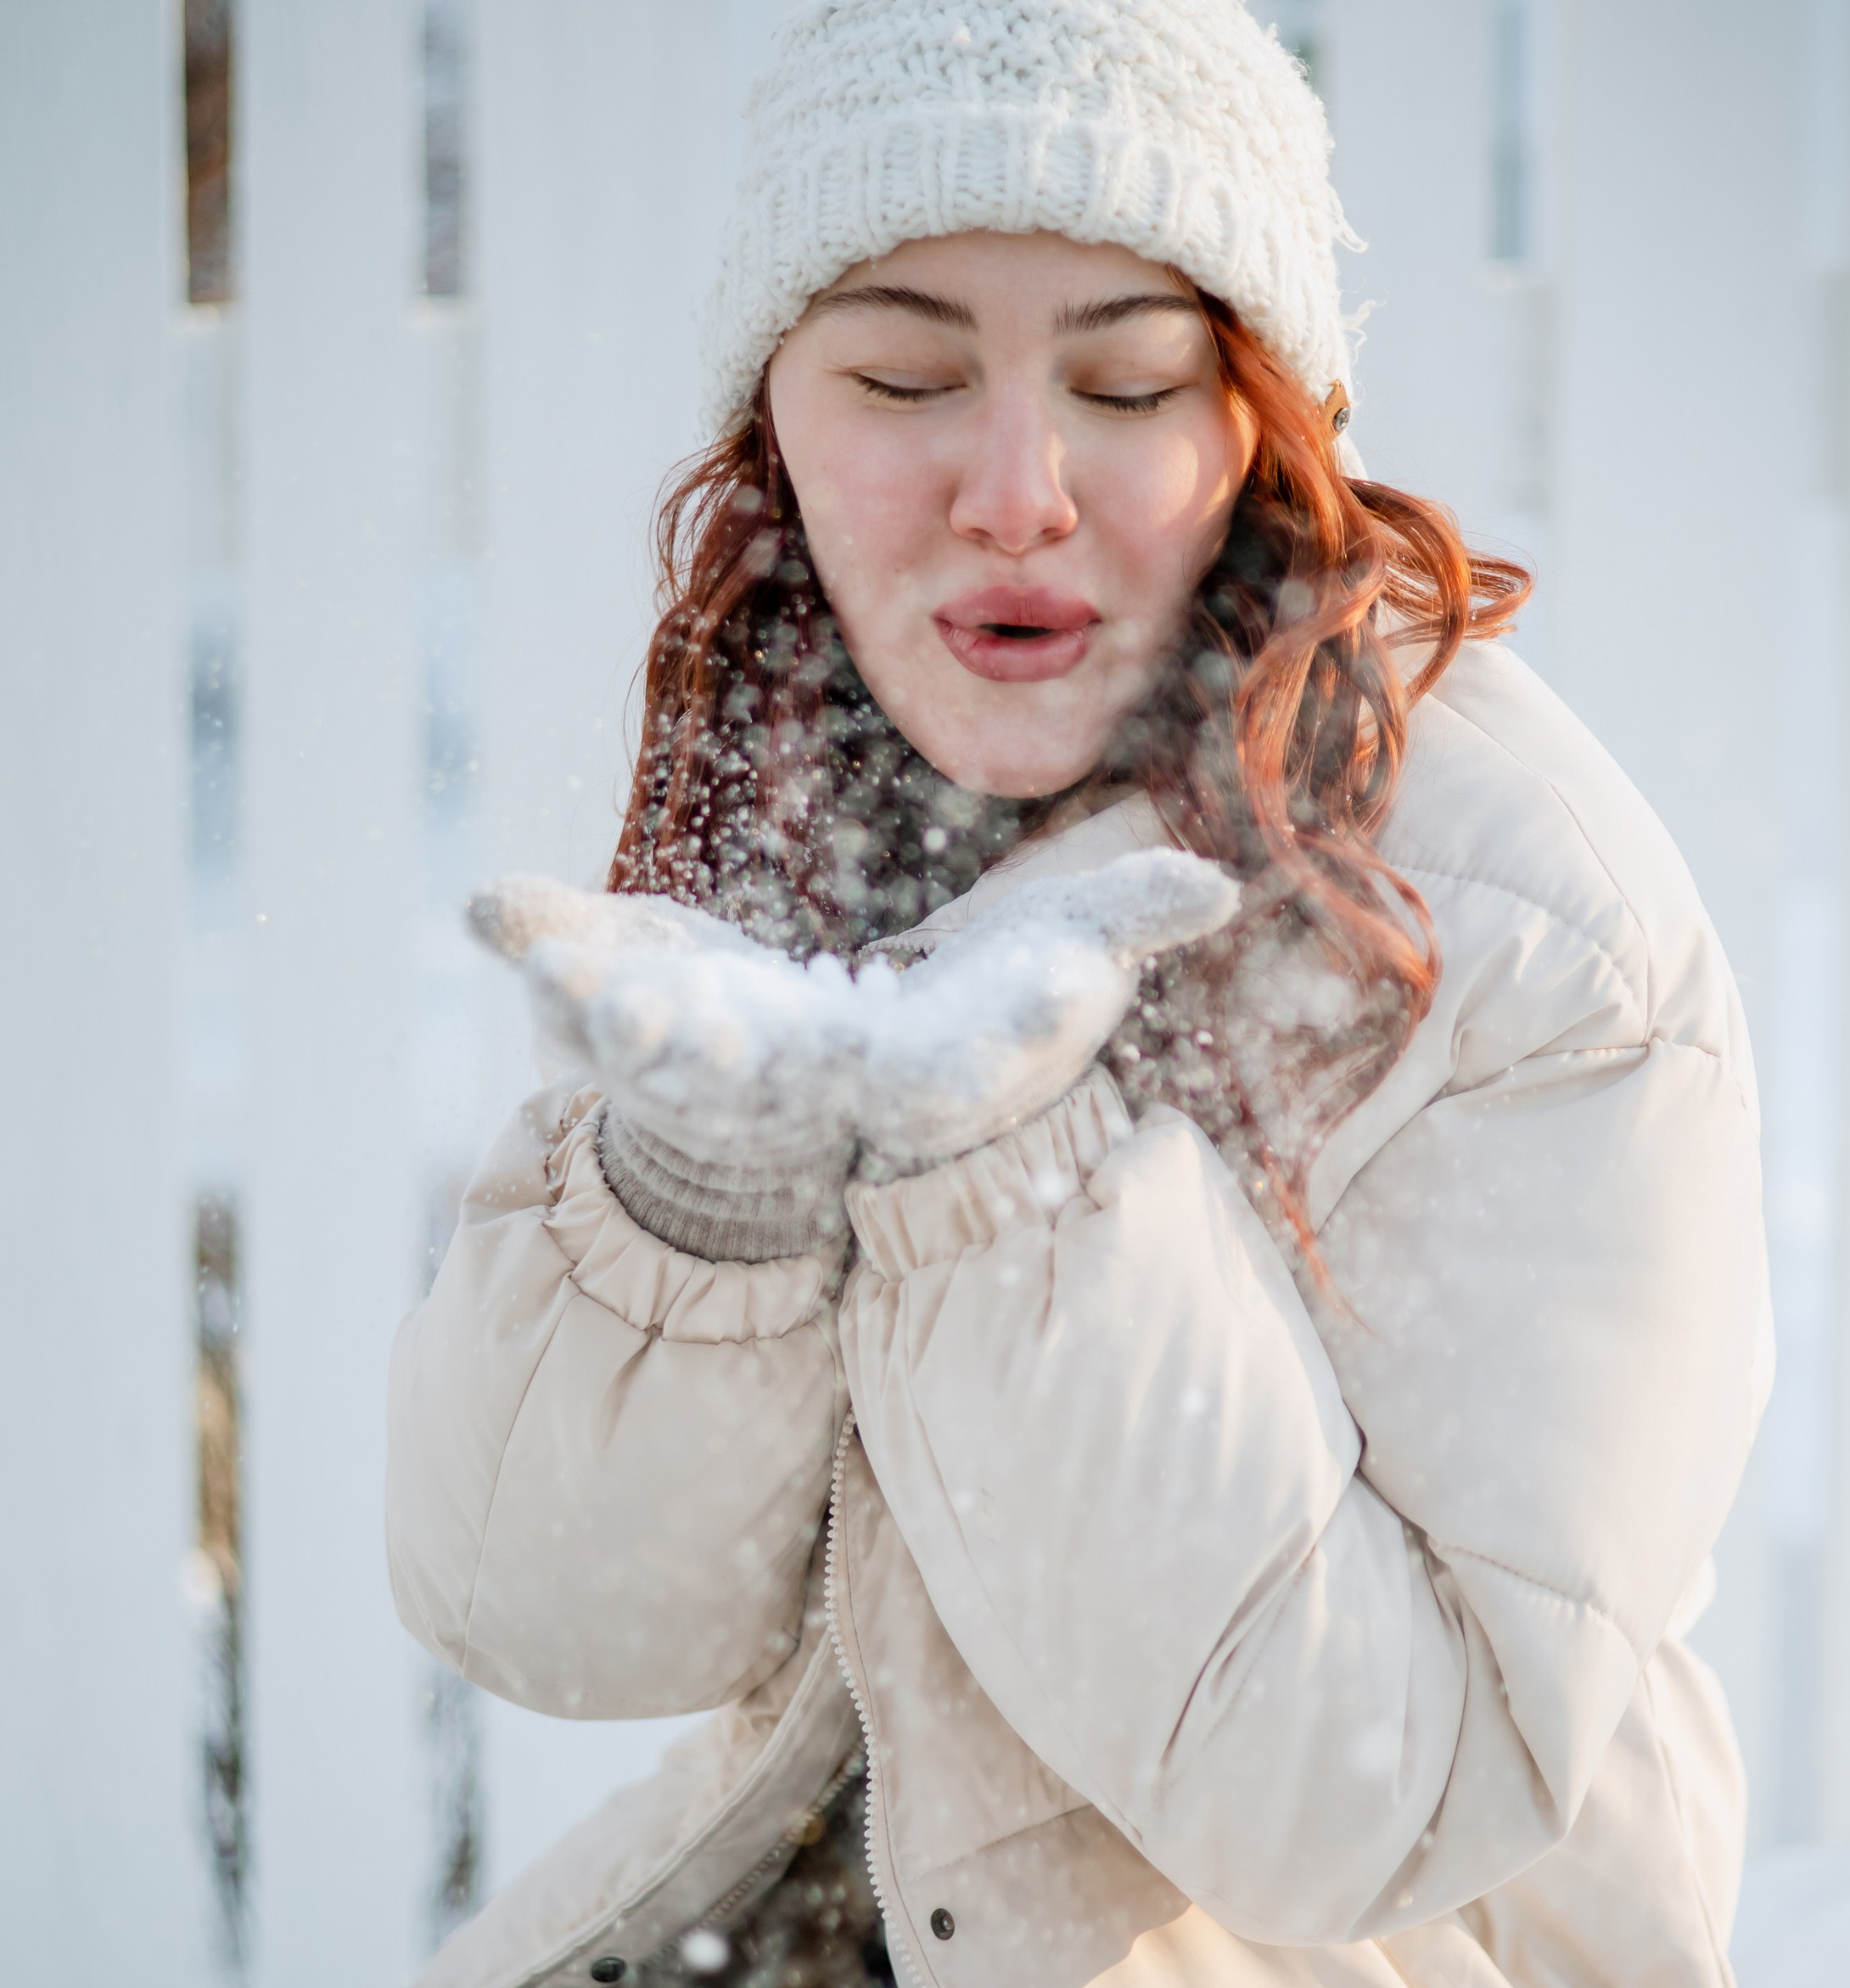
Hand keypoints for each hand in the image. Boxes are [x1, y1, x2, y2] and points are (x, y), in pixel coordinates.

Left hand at [466, 850, 1238, 1251]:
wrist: (824, 1095)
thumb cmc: (960, 1021)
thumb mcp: (1057, 970)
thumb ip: (1125, 925)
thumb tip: (1219, 892)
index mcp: (906, 1075)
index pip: (934, 1078)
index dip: (949, 1057)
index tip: (953, 1038)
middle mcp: (796, 1077)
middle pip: (756, 1076)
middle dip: (710, 1051)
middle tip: (655, 1028)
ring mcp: (698, 1047)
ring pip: (646, 1044)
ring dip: (607, 1013)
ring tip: (565, 974)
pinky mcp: (629, 991)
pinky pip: (573, 968)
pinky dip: (532, 936)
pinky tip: (492, 908)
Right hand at [468, 876, 864, 1216]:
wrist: (751, 1076)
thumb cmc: (660, 993)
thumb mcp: (600, 948)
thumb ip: (544, 923)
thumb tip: (474, 907)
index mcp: (598, 1028)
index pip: (567, 1010)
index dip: (562, 989)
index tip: (552, 963)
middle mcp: (659, 1067)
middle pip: (639, 1054)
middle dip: (636, 1032)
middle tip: (633, 1009)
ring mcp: (735, 1082)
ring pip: (725, 1076)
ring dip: (723, 1060)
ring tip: (728, 1041)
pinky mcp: (808, 1079)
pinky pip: (825, 1068)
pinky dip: (838, 1052)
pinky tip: (852, 1030)